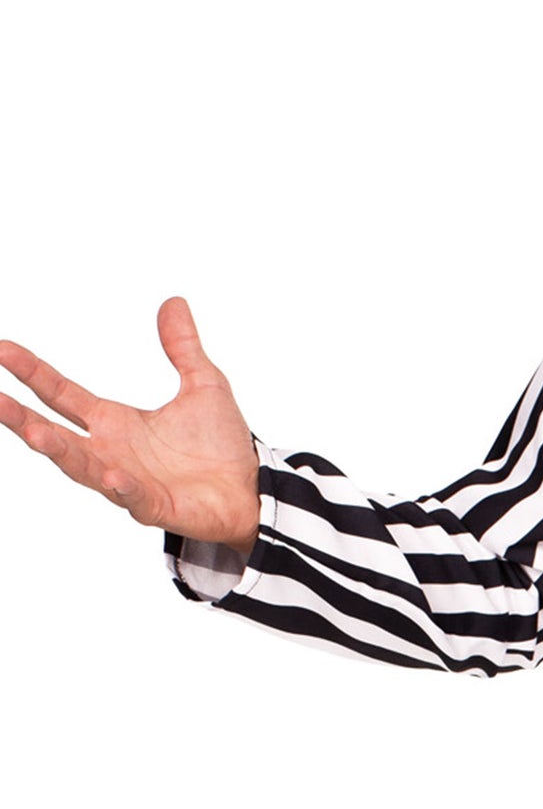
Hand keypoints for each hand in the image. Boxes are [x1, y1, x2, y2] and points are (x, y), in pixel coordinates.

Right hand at [0, 297, 260, 551]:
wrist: (251, 491)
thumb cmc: (221, 445)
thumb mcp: (204, 385)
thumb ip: (183, 347)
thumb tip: (173, 301)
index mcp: (115, 423)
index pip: (62, 394)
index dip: (33, 373)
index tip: (2, 349)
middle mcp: (111, 452)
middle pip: (56, 434)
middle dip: (22, 418)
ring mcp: (129, 482)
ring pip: (82, 468)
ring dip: (58, 452)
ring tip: (33, 433)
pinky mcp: (156, 507)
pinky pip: (133, 498)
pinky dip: (121, 488)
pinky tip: (109, 475)